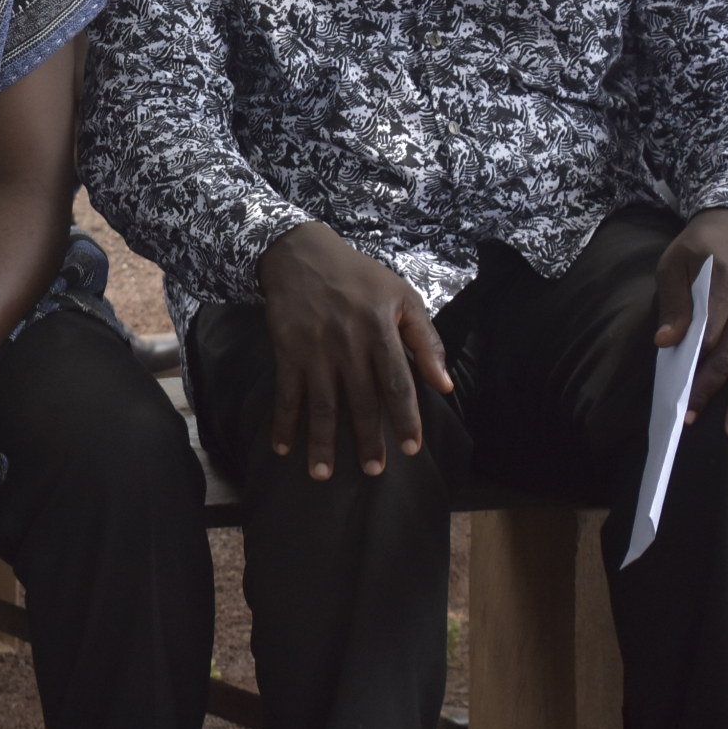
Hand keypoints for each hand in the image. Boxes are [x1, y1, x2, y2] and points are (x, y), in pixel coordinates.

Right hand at [258, 221, 453, 478]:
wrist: (301, 253)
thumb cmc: (359, 277)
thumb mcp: (402, 296)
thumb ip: (426, 340)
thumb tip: (444, 385)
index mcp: (379, 330)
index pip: (396, 382)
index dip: (404, 417)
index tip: (411, 448)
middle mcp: (347, 343)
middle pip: (360, 400)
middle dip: (366, 438)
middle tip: (372, 470)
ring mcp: (313, 349)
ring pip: (321, 404)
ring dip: (323, 442)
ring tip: (324, 475)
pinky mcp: (286, 350)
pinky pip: (286, 392)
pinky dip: (283, 422)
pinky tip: (283, 447)